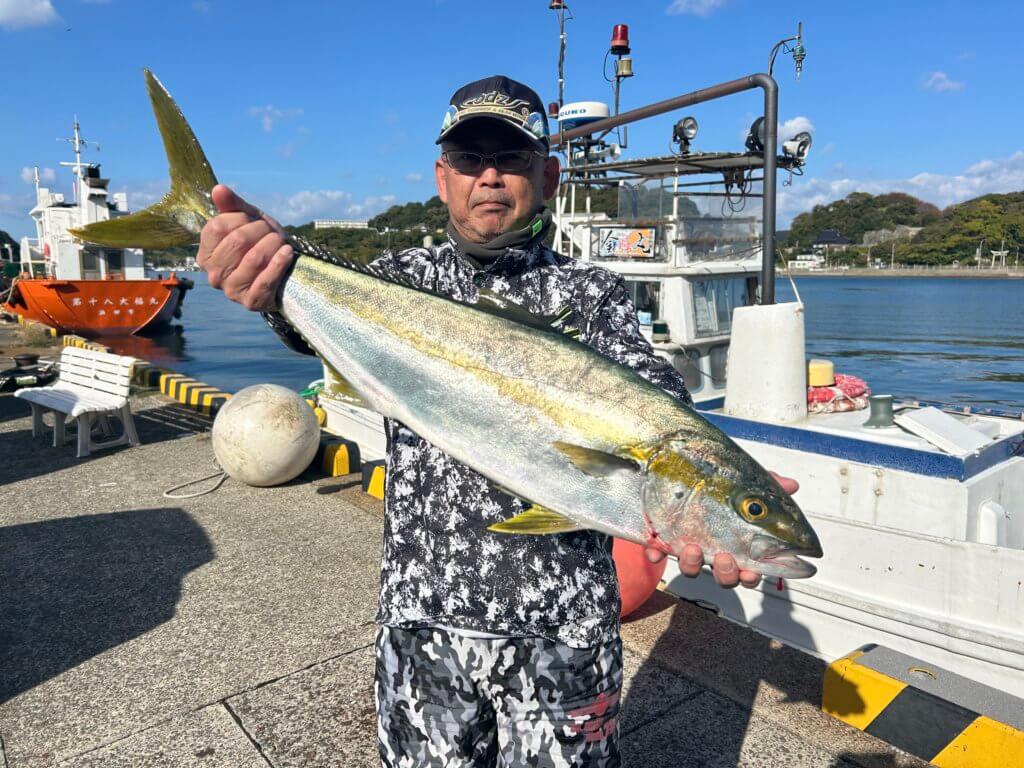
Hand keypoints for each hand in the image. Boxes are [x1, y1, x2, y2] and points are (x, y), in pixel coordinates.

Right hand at [197, 184, 293, 311]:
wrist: (283, 270)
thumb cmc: (261, 243)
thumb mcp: (248, 221)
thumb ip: (232, 206)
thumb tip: (218, 189)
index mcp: (206, 253)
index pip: (217, 227)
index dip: (240, 218)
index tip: (253, 220)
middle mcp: (214, 274)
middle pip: (237, 242)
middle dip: (260, 231)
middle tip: (271, 231)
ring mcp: (231, 291)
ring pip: (254, 260)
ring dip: (272, 245)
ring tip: (280, 242)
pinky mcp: (251, 302)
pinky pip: (266, 280)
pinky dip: (279, 263)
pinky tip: (286, 253)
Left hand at [644, 472, 799, 589]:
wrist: (677, 474)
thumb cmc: (718, 487)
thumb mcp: (744, 483)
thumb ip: (766, 485)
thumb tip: (790, 484)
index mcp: (736, 543)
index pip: (750, 568)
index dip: (752, 575)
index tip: (752, 572)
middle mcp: (713, 550)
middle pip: (723, 575)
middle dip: (725, 572)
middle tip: (724, 559)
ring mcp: (687, 547)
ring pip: (691, 568)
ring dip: (692, 564)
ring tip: (692, 548)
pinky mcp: (662, 539)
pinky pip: (657, 552)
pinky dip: (656, 552)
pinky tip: (655, 548)